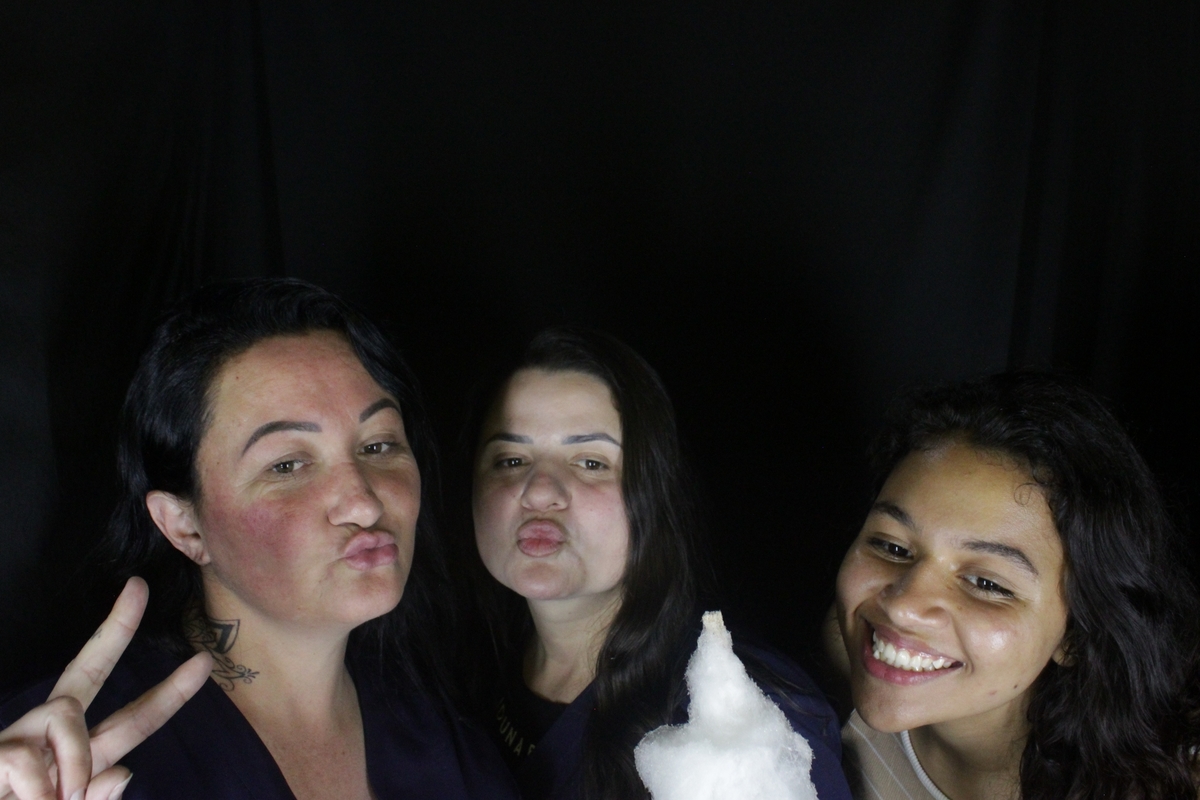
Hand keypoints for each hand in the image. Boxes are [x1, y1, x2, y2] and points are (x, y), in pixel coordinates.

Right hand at [0, 578, 211, 799]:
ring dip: (73, 761)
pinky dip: (37, 789)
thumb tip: (122, 772)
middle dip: (116, 627)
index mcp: (82, 754)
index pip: (134, 720)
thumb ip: (97, 799)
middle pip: (88, 669)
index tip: (204, 661)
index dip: (170, 693)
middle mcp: (51, 735)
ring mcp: (20, 738)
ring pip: (65, 712)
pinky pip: (27, 756)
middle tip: (139, 587)